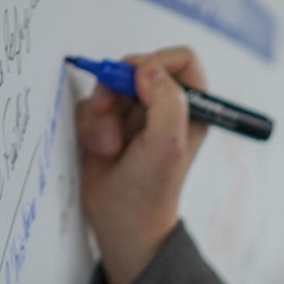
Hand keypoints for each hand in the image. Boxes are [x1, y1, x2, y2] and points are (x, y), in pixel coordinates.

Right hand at [76, 46, 207, 283]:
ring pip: (109, 87)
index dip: (156, 61)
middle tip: (106, 108)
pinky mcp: (109, 124)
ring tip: (109, 147)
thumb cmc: (151, 188)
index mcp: (193, 107)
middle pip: (137, 67)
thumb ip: (166, 101)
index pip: (181, 60)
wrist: (123, 223)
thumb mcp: (166, 144)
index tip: (137, 81)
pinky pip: (91, 105)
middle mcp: (166, 106)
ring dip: (102, 114)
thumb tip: (147, 68)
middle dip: (117, 89)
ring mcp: (137, 115)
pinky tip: (100, 151)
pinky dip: (90, 125)